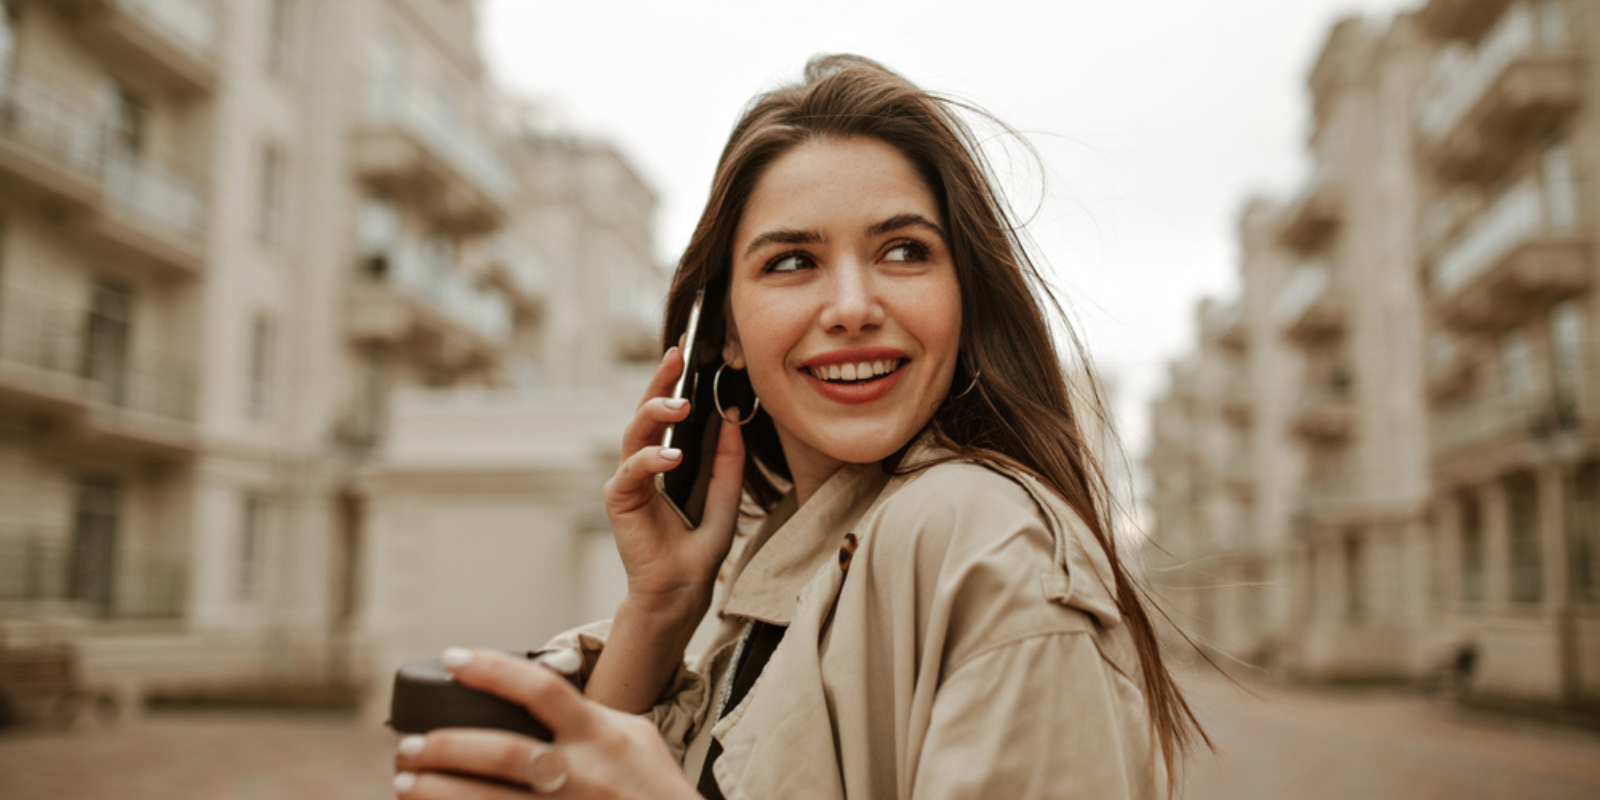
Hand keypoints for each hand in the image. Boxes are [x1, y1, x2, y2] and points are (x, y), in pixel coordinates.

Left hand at [393, 648, 699, 799]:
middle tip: (408, 745)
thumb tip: (544, 696)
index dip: (492, 670)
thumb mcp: (636, 738)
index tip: (452, 657)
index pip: (541, 689)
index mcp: (599, 736)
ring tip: (404, 783)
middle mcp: (581, 774)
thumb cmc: (658, 790)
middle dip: (446, 746)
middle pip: (501, 753)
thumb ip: (591, 717)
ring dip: (439, 791)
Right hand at [602, 345, 746, 618]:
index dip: (676, 382)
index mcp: (666, 459)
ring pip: (634, 434)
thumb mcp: (724, 496)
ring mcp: (628, 480)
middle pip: (647, 413)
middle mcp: (643, 464)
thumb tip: (734, 417)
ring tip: (680, 403)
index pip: (669, 413)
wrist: (682, 591)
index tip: (692, 352)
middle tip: (678, 357)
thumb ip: (727, 460)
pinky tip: (672, 456)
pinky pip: (631, 472)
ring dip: (655, 414)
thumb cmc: (697, 547)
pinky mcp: (619, 500)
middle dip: (661, 382)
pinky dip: (651, 460)